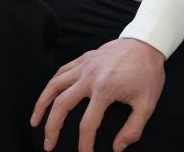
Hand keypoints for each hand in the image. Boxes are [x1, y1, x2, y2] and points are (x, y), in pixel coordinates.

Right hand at [32, 39, 165, 151]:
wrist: (147, 43)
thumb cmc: (148, 73)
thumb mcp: (147, 104)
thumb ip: (133, 129)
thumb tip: (117, 148)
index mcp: (105, 89)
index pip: (88, 124)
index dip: (84, 144)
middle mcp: (89, 76)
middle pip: (62, 105)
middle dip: (52, 128)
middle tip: (48, 145)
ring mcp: (84, 65)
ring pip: (54, 85)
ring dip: (42, 104)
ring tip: (35, 121)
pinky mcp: (84, 58)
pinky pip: (61, 71)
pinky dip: (51, 85)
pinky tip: (48, 96)